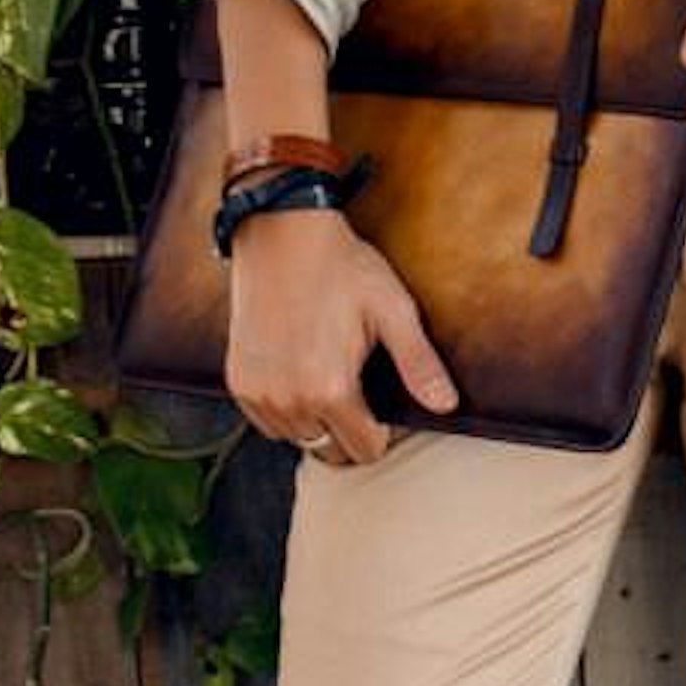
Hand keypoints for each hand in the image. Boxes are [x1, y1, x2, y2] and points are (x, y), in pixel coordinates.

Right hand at [223, 204, 455, 467]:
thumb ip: (419, 364)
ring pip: (299, 439)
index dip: (382, 432)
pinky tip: (299, 374)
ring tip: (327, 376)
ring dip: (317, 422)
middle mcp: (290, 400)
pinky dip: (286, 410)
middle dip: (349, 432)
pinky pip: (268, 422)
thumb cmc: (342, 268)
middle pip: (331, 452)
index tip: (383, 404)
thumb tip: (446, 406)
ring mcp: (259, 393)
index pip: (365, 450)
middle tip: (357, 388)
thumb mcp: (393, 311)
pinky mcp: (239, 381)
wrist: (282, 232)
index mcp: (331, 390)